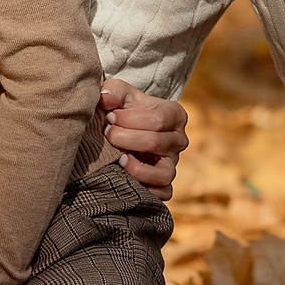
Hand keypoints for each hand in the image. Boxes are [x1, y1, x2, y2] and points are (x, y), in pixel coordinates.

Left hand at [100, 80, 186, 199]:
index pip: (158, 120)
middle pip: (156, 143)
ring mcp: (174, 164)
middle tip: (106, 134)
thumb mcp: (121, 94)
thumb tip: (104, 99)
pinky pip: (162, 193)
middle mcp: (180, 141)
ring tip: (118, 158)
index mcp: (176, 115)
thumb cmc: (124, 110)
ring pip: (164, 173)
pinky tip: (124, 177)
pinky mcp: (165, 185)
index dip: (129, 120)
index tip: (109, 118)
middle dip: (125, 138)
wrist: (125, 131)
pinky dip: (143, 189)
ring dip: (136, 168)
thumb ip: (113, 91)